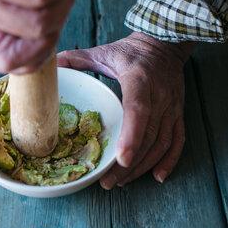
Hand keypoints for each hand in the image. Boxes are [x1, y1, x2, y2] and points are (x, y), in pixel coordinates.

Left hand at [58, 32, 195, 188]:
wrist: (164, 45)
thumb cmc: (131, 52)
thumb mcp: (104, 52)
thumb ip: (77, 59)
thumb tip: (49, 64)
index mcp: (139, 80)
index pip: (138, 110)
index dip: (132, 135)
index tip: (121, 158)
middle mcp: (159, 96)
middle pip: (148, 136)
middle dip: (129, 164)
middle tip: (107, 182)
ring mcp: (171, 107)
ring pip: (162, 143)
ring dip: (143, 167)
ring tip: (121, 181)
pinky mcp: (178, 114)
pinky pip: (177, 141)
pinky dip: (169, 161)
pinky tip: (157, 176)